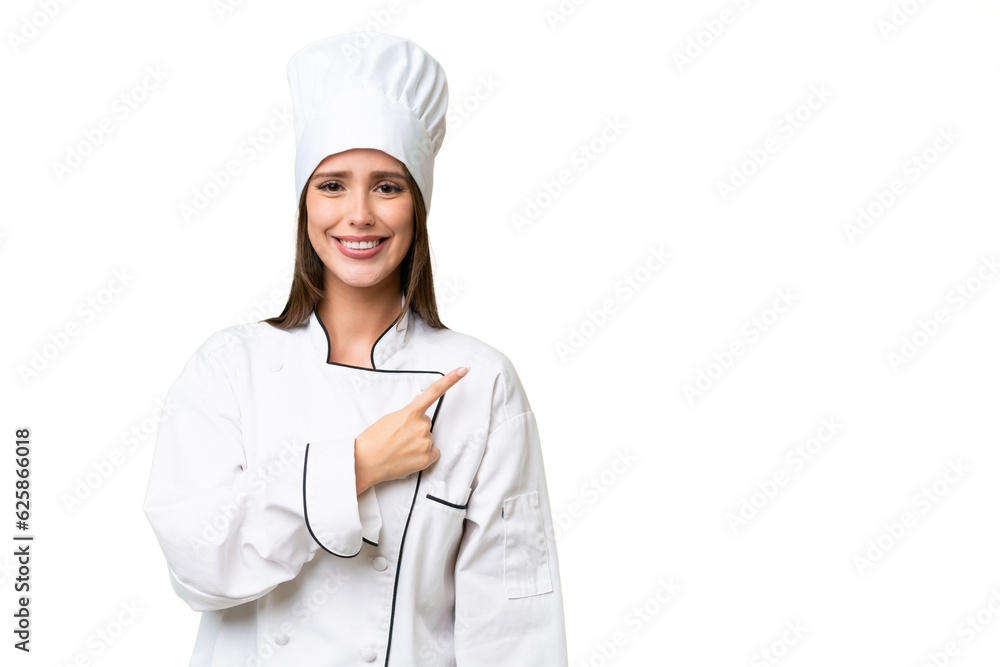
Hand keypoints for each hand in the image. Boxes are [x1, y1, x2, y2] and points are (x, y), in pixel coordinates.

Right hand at [354, 366, 468, 494]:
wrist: (364, 462)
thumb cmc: (373, 440)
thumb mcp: (390, 418)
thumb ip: (407, 413)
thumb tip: (417, 411)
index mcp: (410, 412)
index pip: (434, 391)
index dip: (451, 379)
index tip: (464, 369)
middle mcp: (422, 425)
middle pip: (426, 423)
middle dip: (415, 429)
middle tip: (398, 438)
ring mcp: (425, 442)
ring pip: (428, 439)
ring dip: (418, 444)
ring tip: (400, 449)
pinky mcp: (427, 458)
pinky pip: (433, 453)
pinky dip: (424, 456)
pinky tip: (409, 457)